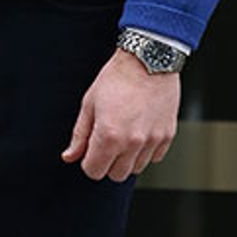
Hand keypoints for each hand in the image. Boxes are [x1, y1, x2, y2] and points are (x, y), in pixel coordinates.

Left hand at [61, 49, 179, 181]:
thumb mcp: (89, 103)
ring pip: (136, 169)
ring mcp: (152, 141)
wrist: (147, 62)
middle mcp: (132, 143)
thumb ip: (79, 134)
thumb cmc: (116, 78)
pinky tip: (138, 131)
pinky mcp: (167, 136)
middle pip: (116, 175)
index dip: (88, 162)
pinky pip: (154, 158)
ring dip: (127, 158)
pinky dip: (145, 151)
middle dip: (107, 162)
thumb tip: (70, 156)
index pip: (94, 171)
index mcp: (109, 135)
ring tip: (123, 133)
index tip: (89, 150)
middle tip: (105, 142)